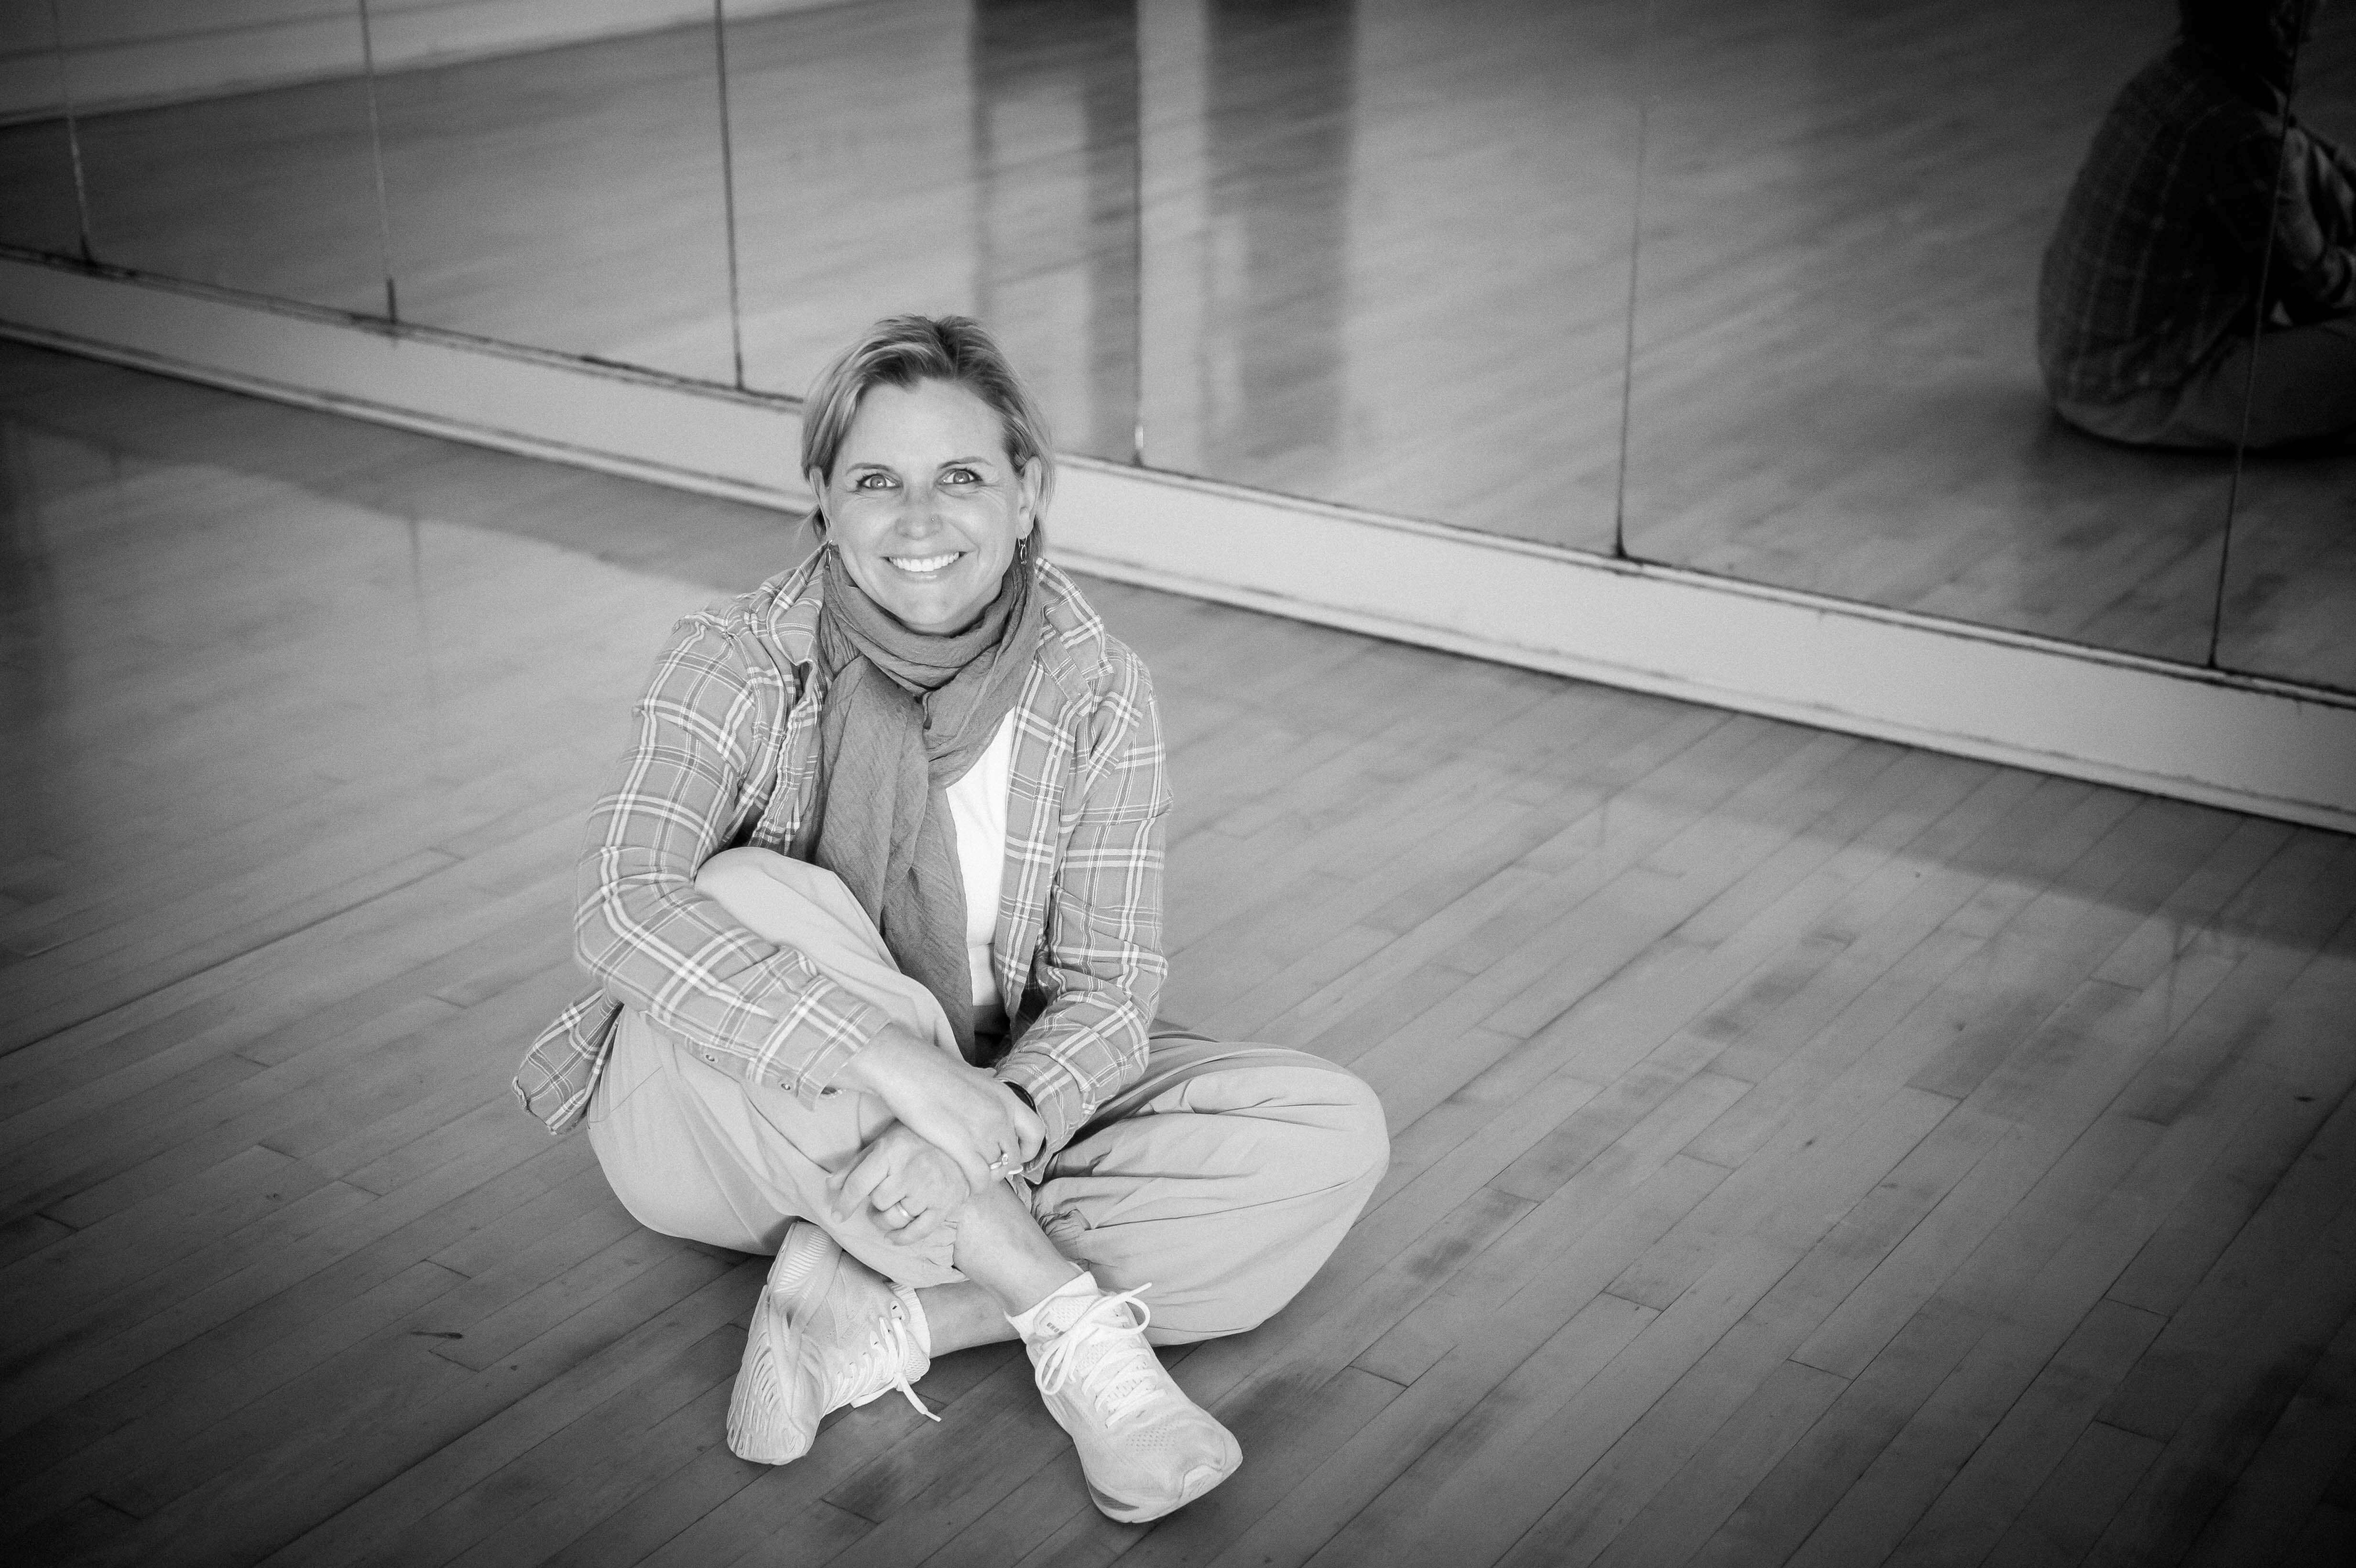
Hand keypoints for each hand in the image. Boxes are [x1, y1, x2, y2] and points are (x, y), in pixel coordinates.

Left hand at [832, 1124, 971, 1243]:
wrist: (961, 1141)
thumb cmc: (916, 1140)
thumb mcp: (883, 1143)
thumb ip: (856, 1165)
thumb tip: (830, 1185)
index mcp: (892, 1150)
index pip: (858, 1184)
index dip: (844, 1202)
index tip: (837, 1214)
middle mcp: (911, 1169)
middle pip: (877, 1202)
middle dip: (874, 1203)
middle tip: (880, 1196)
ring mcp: (930, 1189)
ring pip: (894, 1218)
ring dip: (884, 1220)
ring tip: (887, 1211)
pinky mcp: (945, 1204)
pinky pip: (918, 1232)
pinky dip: (901, 1238)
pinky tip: (893, 1235)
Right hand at [836, 1026, 1040, 1188]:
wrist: (905, 1066)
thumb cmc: (930, 1068)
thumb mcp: (971, 1075)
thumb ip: (984, 1090)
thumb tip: (987, 1085)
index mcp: (1005, 1096)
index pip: (1036, 1132)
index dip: (1029, 1150)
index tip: (1015, 1156)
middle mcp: (1001, 1115)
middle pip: (1015, 1157)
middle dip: (1002, 1168)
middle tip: (985, 1169)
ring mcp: (983, 1130)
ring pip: (997, 1170)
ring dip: (986, 1178)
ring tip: (971, 1177)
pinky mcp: (961, 1145)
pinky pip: (980, 1178)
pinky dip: (975, 1187)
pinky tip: (964, 1186)